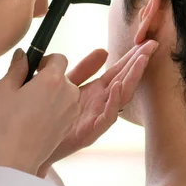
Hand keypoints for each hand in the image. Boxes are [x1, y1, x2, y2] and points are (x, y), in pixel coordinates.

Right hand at [0, 49, 79, 174]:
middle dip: (48, 78)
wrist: (18, 156)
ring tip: (31, 107)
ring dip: (52, 93)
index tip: (33, 70)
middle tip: (28, 91)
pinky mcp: (71, 122)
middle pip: (62, 75)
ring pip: (65, 91)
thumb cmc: (8, 122)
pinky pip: (65, 106)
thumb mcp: (4, 88)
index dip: (46, 61)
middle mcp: (68, 91)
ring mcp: (72, 108)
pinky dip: (55, 108)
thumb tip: (23, 54)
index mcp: (53, 79)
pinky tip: (37, 119)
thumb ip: (17, 66)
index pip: (59, 58)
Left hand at [37, 41, 157, 176]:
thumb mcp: (68, 85)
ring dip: (132, 78)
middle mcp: (101, 104)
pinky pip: (106, 117)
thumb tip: (103, 50)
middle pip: (124, 80)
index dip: (131, 56)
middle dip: (138, 62)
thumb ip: (84, 69)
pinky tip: (118, 86)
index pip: (118, 71)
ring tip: (141, 60)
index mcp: (97, 92)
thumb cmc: (49, 116)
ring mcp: (97, 118)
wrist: (33, 144)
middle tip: (152, 45)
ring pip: (120, 97)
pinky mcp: (90, 132)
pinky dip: (114, 102)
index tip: (145, 41)